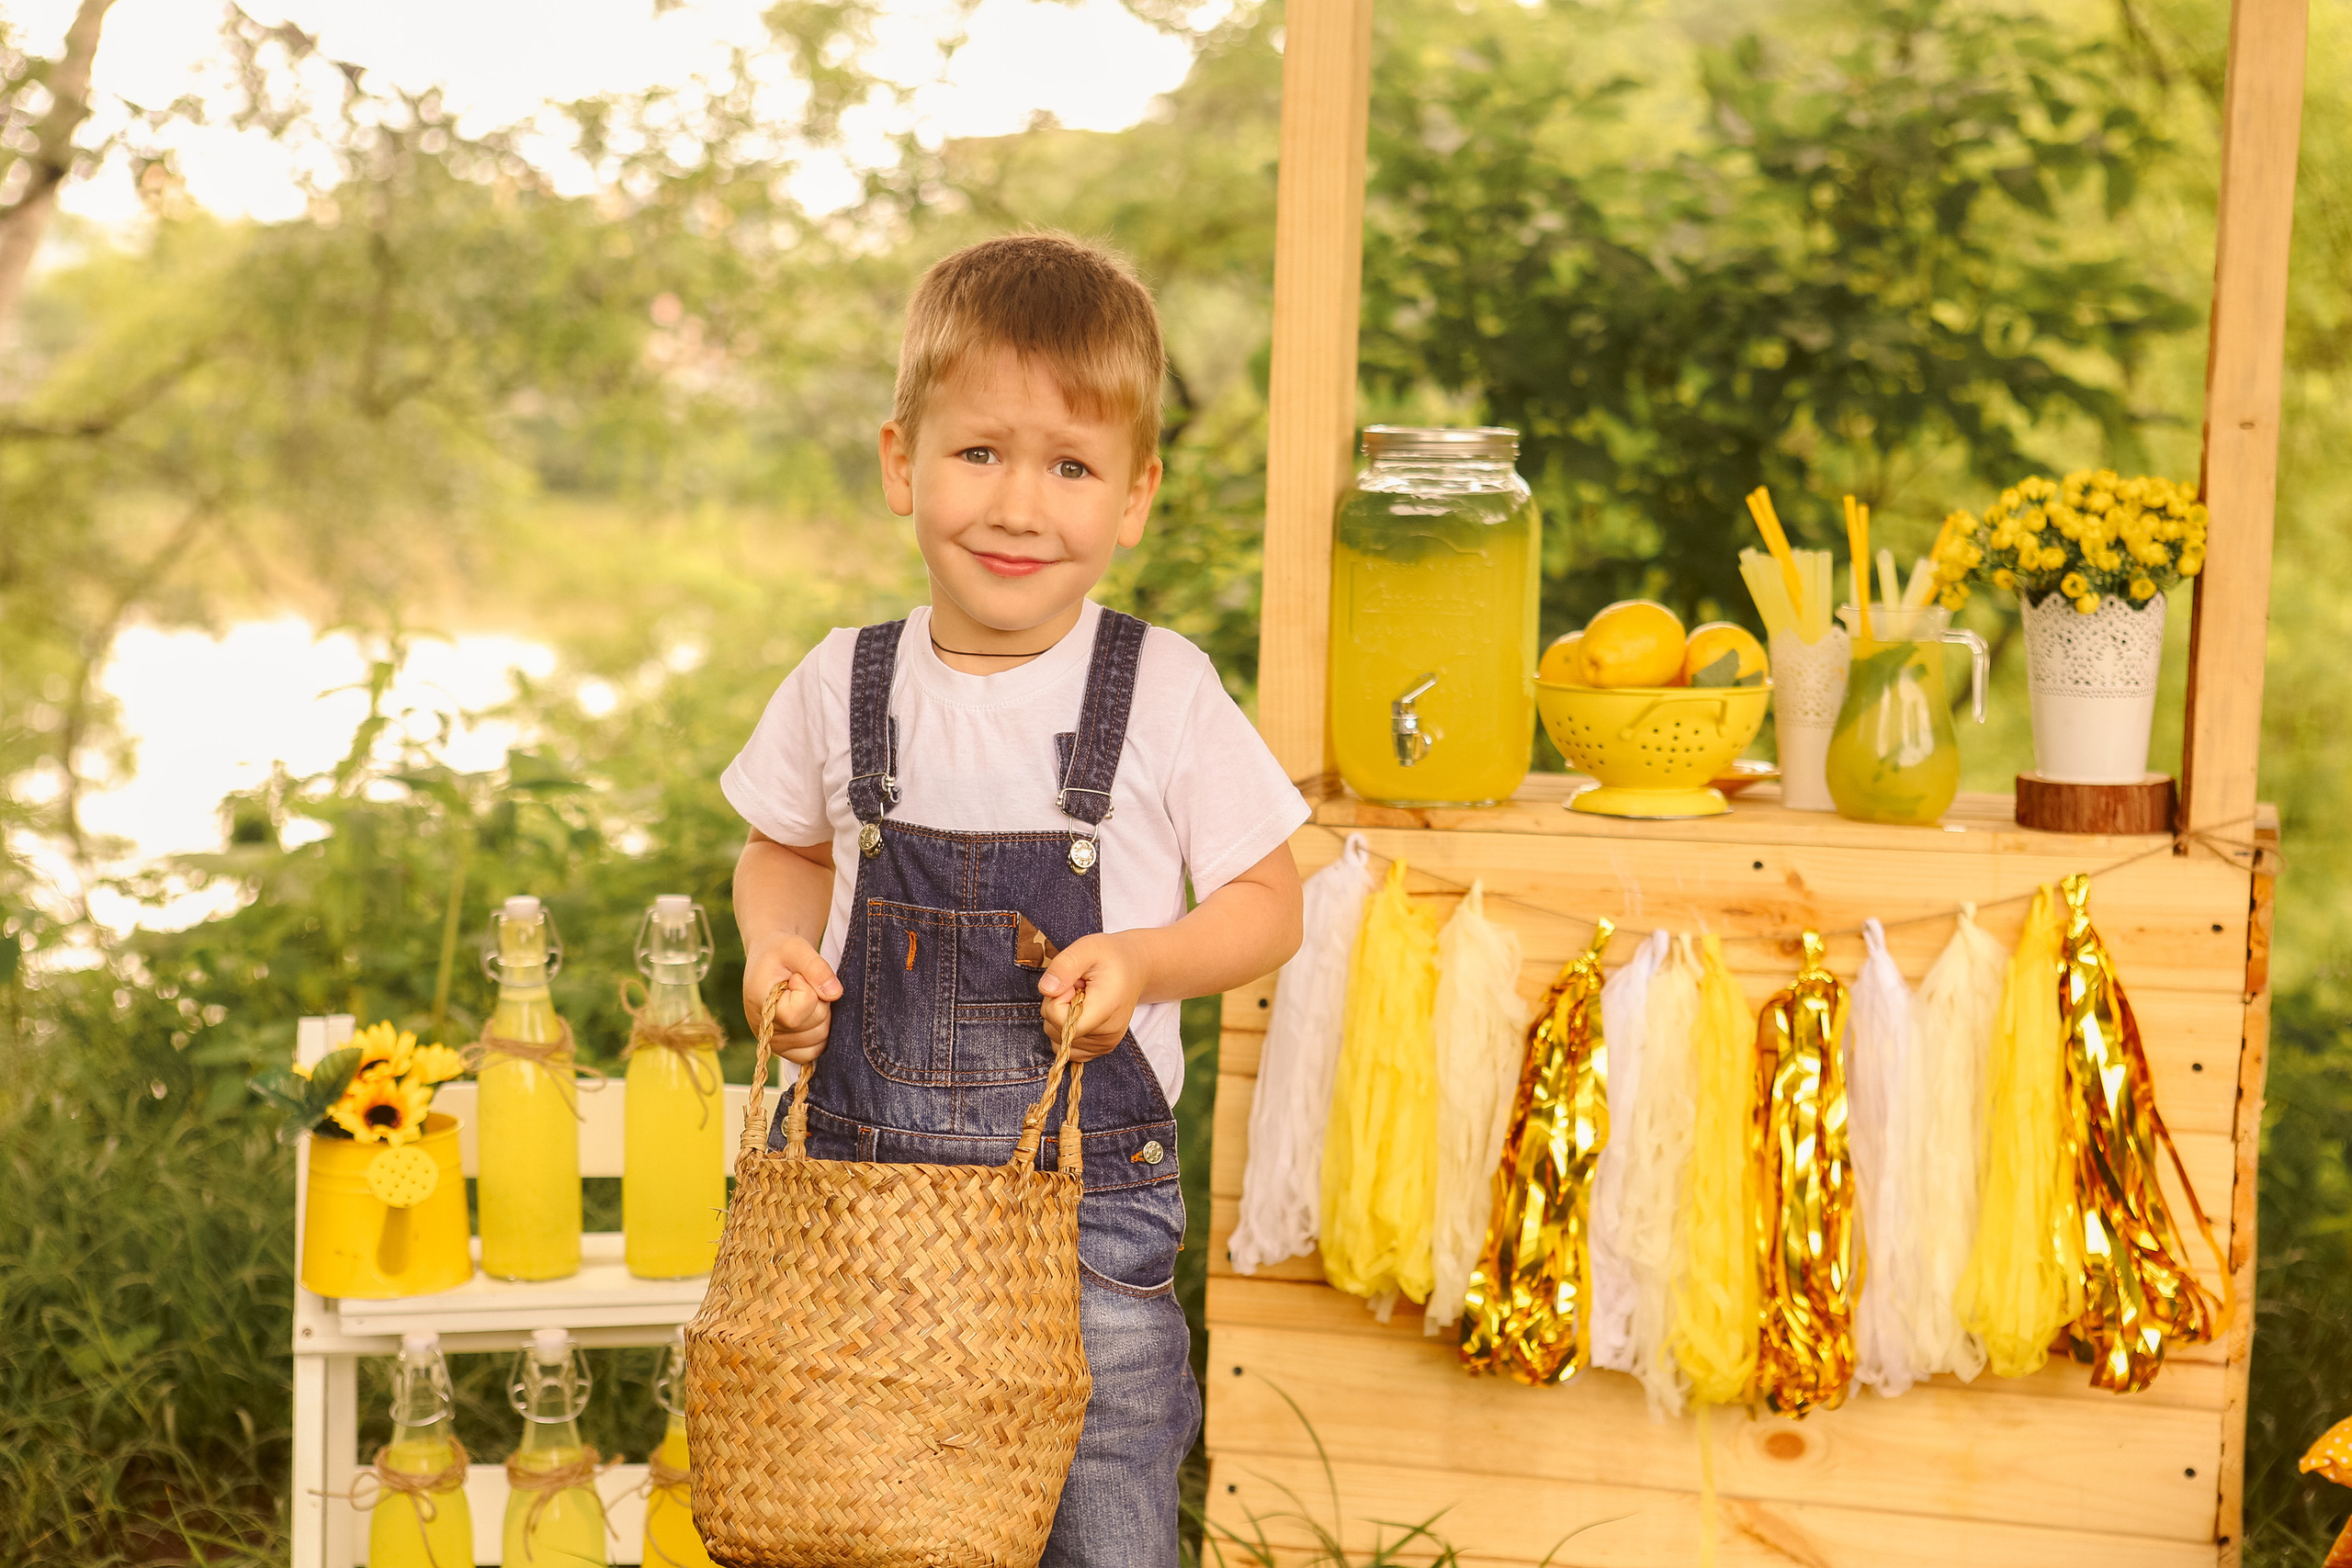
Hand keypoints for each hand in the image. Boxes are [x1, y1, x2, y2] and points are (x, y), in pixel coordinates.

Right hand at [743, 932, 839, 1066]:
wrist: (770, 959)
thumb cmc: (781, 951)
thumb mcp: (796, 948)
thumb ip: (816, 968)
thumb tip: (835, 993)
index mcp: (760, 1004)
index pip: (798, 1012)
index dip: (808, 989)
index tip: (797, 976)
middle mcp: (764, 1030)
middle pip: (815, 1027)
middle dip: (820, 1001)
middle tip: (804, 984)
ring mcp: (775, 1043)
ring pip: (819, 1039)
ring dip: (822, 1015)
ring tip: (806, 997)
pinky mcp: (786, 1050)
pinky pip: (814, 1052)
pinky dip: (821, 1033)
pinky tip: (812, 1013)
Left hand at [1038, 932, 1145, 1061]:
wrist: (1135, 969)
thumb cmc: (1111, 957)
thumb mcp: (1087, 948)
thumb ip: (1065, 966)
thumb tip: (1046, 989)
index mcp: (1106, 1010)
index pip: (1060, 1020)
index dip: (1057, 997)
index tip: (1073, 982)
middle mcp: (1107, 1035)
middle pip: (1056, 1030)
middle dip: (1058, 1005)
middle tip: (1078, 986)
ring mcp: (1104, 1045)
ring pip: (1057, 1039)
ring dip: (1060, 1017)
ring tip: (1081, 997)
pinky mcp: (1099, 1049)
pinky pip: (1067, 1047)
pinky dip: (1065, 1030)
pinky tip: (1080, 1011)